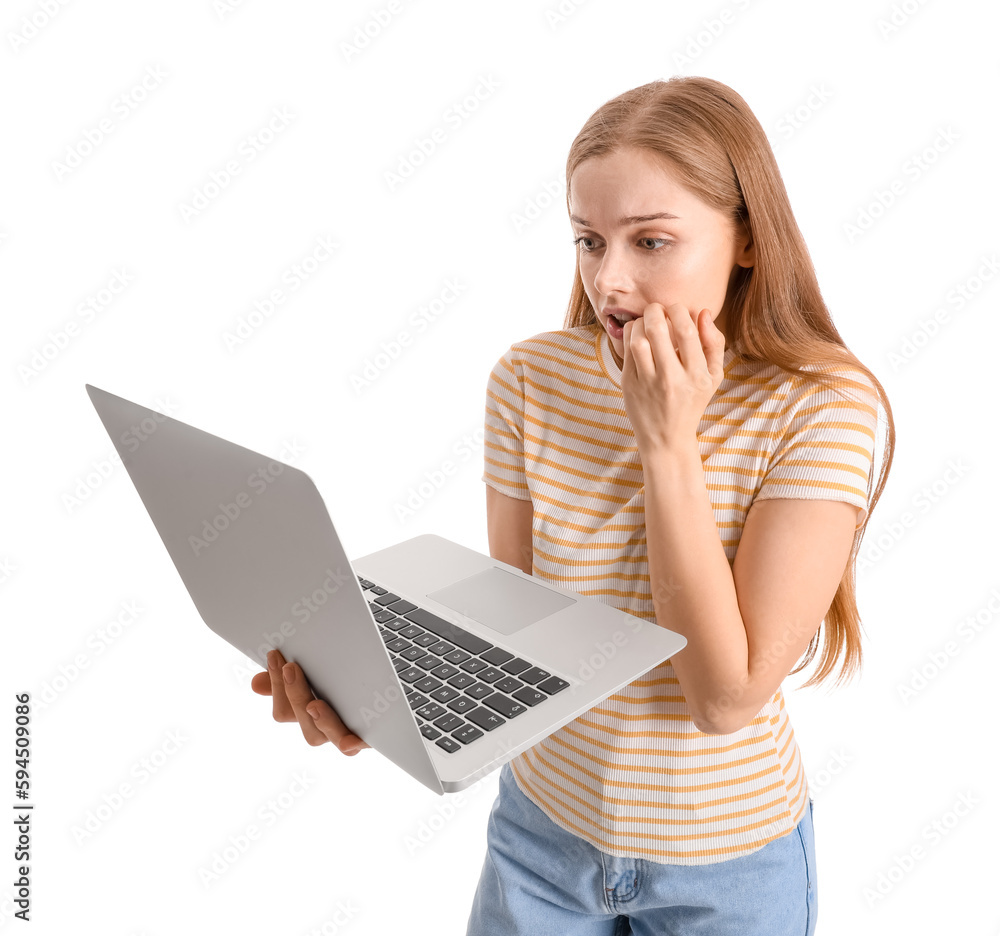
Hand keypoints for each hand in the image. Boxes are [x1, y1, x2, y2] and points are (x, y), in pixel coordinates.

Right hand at [251, 649, 369, 755]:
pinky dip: (354, 744)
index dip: (277, 686)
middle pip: (303, 722)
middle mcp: (327, 726)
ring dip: (320, 720)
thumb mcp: (319, 672)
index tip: (276, 656)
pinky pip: (361, 744)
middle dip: (295, 694)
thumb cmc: (349, 677)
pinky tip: (352, 740)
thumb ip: (289, 679)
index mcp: (310, 713)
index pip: (284, 711)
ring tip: (314, 704)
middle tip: (291, 667)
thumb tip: (257, 684)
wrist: (393, 684)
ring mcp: (348, 731)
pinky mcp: (372, 734)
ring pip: (327, 735)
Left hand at [621, 303, 725, 453]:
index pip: (687, 331)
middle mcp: (672, 379)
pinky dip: (630, 334)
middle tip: (658, 309)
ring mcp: (648, 383)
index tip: (676, 309)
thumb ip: (714, 343)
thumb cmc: (692, 401)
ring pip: (638, 339)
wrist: (666, 438)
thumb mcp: (713, 376)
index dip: (679, 310)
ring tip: (647, 321)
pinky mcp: (630, 384)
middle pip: (658, 329)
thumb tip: (703, 313)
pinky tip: (638, 334)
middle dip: (656, 310)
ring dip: (641, 321)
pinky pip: (626, 349)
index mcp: (697, 375)